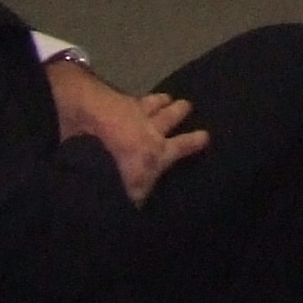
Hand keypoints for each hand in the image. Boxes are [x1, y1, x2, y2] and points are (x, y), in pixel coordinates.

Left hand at [50, 59, 207, 204]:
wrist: (97, 126)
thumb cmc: (119, 162)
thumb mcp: (133, 186)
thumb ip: (140, 195)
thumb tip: (142, 206)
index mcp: (158, 151)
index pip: (183, 145)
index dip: (196, 141)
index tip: (206, 136)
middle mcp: (152, 128)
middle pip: (172, 115)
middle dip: (181, 110)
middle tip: (187, 105)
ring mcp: (135, 111)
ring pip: (153, 102)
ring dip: (161, 100)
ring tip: (166, 97)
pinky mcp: (117, 100)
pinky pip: (131, 98)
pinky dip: (132, 98)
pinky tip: (129, 97)